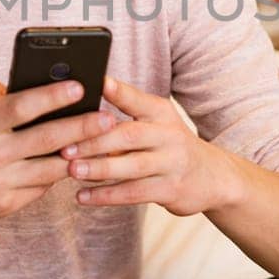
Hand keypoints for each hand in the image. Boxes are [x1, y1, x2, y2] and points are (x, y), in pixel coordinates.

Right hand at [0, 77, 115, 233]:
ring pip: (50, 168)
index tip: (80, 86)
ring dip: (80, 154)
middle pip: (45, 139)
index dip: (52, 96)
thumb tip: (17, 84)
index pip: (20, 107)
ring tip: (103, 141)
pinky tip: (76, 161)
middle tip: (108, 117)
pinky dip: (57, 173)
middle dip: (82, 127)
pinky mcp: (3, 206)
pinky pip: (40, 187)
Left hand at [61, 77, 246, 215]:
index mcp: (160, 112)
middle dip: (95, 141)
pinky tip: (83, 197)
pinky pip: (134, 193)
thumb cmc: (169, 146)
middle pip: (129, 135)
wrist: (213, 177)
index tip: (96, 82)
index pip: (136, 99)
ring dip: (99, 169)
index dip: (118, 91)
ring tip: (72, 171)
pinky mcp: (171, 189)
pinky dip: (107, 195)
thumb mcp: (156, 122)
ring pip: (132, 166)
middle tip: (65, 146)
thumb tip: (78, 112)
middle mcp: (168, 134)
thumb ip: (124, 115)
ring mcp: (172, 163)